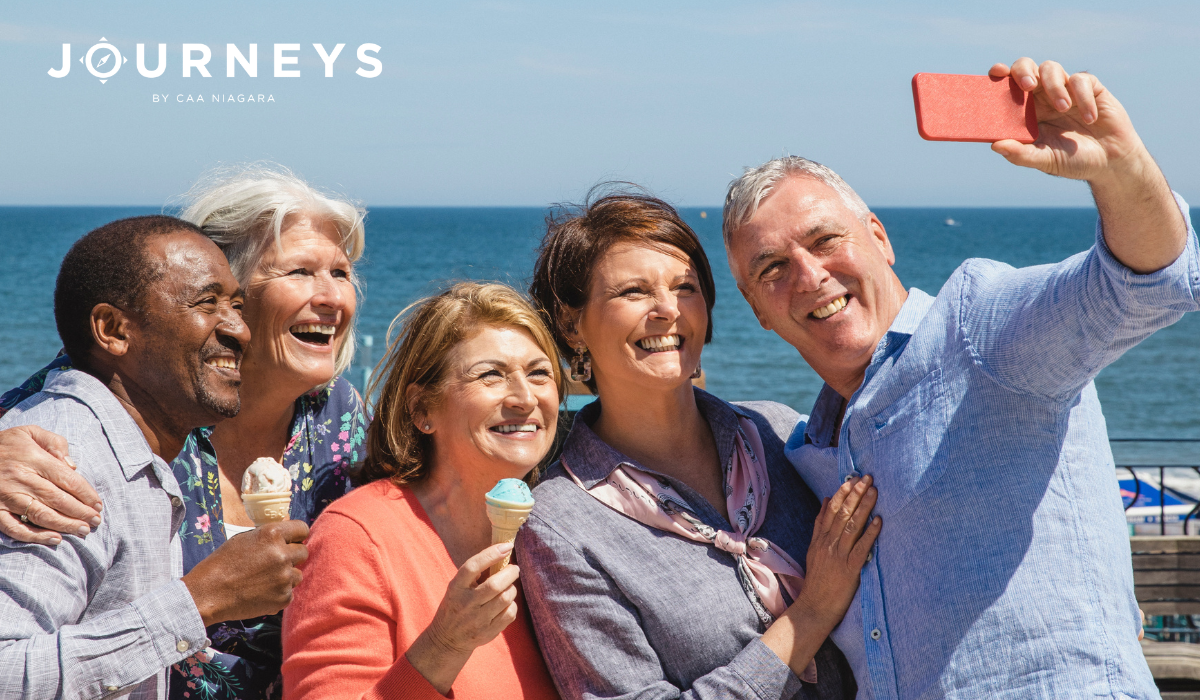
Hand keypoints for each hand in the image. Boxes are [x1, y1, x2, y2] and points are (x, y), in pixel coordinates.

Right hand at [0, 425, 102, 544]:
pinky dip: (35, 536)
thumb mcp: (30, 432)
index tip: (98, 504)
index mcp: (33, 458)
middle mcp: (21, 478)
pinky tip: (54, 539)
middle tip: (96, 521)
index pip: (67, 479)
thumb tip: (72, 466)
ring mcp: (6, 496)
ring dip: (65, 525)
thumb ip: (55, 443)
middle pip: (57, 499)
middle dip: (80, 512)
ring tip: (82, 531)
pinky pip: (15, 528)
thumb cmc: (6, 444)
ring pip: (40, 515)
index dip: (86, 494)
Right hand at [181, 519, 308, 625]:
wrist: (208, 594)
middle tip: (273, 564)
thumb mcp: (243, 539)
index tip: (293, 541)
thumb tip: (287, 535)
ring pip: (298, 574)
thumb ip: (268, 536)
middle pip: (303, 552)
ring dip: (286, 576)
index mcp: (272, 534)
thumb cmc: (221, 564)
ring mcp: (285, 578)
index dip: (297, 536)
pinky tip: (260, 593)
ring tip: (263, 580)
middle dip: (292, 556)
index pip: (302, 529)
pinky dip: (279, 594)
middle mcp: (282, 554)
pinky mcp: (284, 598)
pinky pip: (289, 592)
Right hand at [405, 543, 520, 693]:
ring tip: (509, 586)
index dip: (491, 554)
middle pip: (495, 585)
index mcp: (456, 588)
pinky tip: (506, 603)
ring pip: (506, 599)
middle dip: (510, 573)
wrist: (447, 639)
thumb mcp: (457, 587)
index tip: (506, 546)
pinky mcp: (488, 632)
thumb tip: (502, 552)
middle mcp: (465, 604)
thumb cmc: (456, 604)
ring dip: (512, 588)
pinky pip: (510, 614)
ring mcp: (477, 620)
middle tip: (514, 569)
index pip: (473, 566)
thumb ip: (475, 574)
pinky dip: (512, 605)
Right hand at [760, 476, 880, 676]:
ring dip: (864, 507)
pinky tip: (878, 521)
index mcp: (820, 539)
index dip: (843, 493)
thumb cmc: (817, 580)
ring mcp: (838, 556)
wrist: (814, 607)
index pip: (831, 510)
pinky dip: (870, 533)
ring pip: (852, 526)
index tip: (852, 479)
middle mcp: (828, 544)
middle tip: (867, 478)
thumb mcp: (813, 549)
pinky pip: (862, 548)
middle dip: (855, 494)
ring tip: (874, 491)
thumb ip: (820, 525)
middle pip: (843, 514)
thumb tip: (826, 500)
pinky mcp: (849, 569)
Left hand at [989, 58, 1148, 183]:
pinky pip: (1080, 80)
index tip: (996, 73)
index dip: (999, 74)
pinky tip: (1090, 118)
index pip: (1006, 86)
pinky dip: (1083, 97)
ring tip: (1063, 109)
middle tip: (1027, 85)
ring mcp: (1064, 89)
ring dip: (1054, 87)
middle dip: (1023, 71)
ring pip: (1051, 68)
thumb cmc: (1071, 161)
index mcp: (1024, 111)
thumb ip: (1021, 154)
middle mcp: (1041, 96)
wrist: (1110, 162)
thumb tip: (995, 146)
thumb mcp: (1045, 161)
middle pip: (1025, 66)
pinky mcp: (1089, 88)